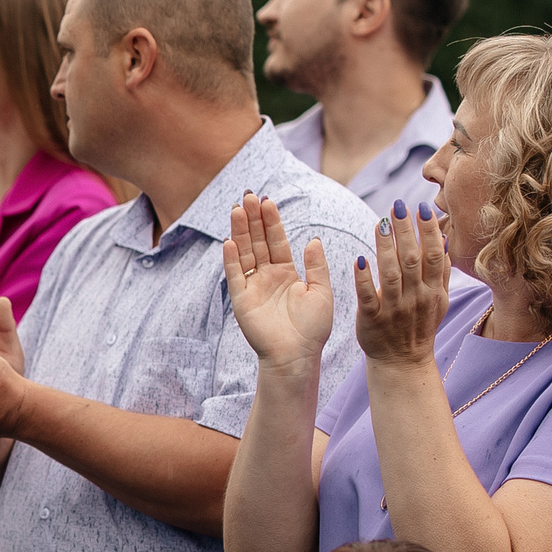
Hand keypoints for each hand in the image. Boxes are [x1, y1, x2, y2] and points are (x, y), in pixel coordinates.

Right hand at [225, 192, 335, 372]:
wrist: (297, 355)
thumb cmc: (312, 328)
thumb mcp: (322, 291)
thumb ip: (316, 265)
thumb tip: (314, 239)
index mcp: (286, 272)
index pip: (277, 241)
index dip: (272, 221)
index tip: (268, 201)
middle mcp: (267, 276)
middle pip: (258, 241)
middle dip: (253, 219)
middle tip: (248, 196)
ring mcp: (252, 287)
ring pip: (244, 253)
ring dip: (239, 231)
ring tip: (236, 209)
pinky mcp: (241, 300)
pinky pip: (235, 276)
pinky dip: (231, 260)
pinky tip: (229, 242)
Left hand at [354, 199, 452, 365]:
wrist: (403, 361)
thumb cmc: (420, 325)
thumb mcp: (439, 301)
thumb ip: (441, 272)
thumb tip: (444, 239)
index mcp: (433, 291)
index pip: (434, 255)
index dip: (428, 230)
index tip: (420, 206)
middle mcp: (416, 298)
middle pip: (412, 260)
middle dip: (405, 231)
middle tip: (397, 205)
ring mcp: (394, 309)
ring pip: (390, 274)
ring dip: (385, 248)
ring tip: (380, 223)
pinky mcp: (372, 319)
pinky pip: (367, 296)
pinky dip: (363, 278)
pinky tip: (359, 259)